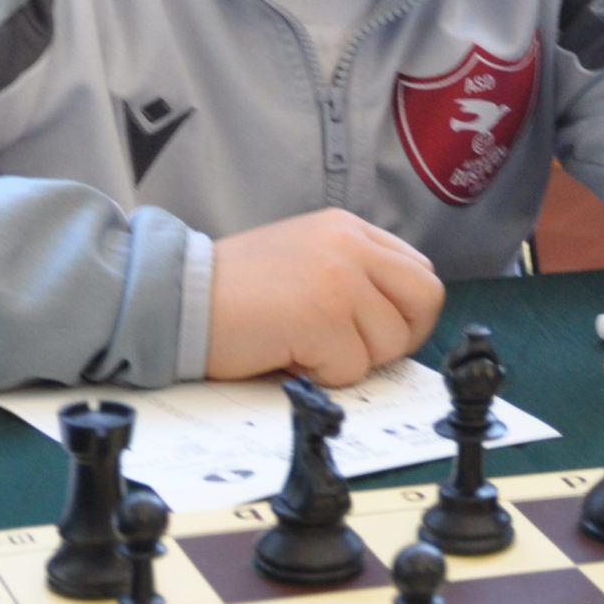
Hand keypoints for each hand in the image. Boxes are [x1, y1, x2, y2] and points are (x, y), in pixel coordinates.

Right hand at [204, 210, 446, 385]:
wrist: (178, 297)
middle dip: (399, 338)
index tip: (376, 333)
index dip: (407, 312)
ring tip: (303, 345)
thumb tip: (398, 320)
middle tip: (353, 350)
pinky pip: (352, 369)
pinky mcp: (323, 317)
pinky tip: (287, 354)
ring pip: (390, 343)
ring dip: (350, 360)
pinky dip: (321, 375)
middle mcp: (351, 245)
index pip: (420, 271)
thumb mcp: (305, 258)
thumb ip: (353, 274)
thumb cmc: (235, 290)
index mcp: (348, 229)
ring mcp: (340, 279)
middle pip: (425, 301)